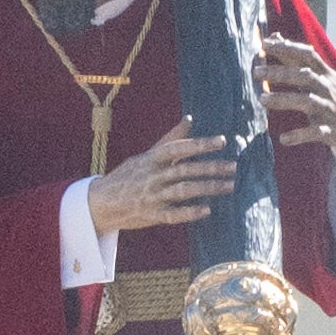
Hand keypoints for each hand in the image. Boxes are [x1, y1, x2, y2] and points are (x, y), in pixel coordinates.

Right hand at [85, 123, 234, 241]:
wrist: (101, 203)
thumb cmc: (128, 176)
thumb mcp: (146, 156)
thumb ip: (170, 140)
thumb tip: (190, 119)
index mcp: (152, 159)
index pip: (179, 148)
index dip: (200, 144)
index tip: (222, 141)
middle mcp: (153, 176)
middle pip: (186, 170)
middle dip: (212, 168)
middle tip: (234, 167)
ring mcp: (152, 196)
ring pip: (184, 191)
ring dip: (208, 188)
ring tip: (229, 186)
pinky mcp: (152, 215)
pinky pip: (173, 214)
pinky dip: (190, 213)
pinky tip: (207, 210)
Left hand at [256, 31, 335, 164]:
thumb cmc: (335, 94)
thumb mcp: (320, 74)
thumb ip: (295, 57)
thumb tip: (274, 37)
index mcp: (324, 74)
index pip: (306, 55)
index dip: (286, 47)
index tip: (265, 43)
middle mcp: (326, 89)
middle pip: (303, 76)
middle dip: (280, 73)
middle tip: (256, 72)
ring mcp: (329, 109)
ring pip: (306, 102)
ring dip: (284, 99)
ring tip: (262, 100)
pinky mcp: (330, 130)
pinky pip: (314, 132)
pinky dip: (299, 135)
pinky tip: (283, 139)